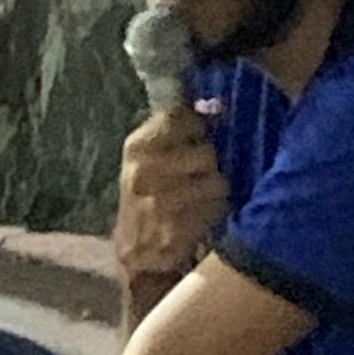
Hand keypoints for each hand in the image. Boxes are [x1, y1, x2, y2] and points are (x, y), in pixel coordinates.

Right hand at [114, 104, 226, 302]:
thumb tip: (215, 105)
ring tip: (201, 196)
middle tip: (199, 173)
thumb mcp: (148, 157)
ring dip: (215, 189)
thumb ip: (174, 131)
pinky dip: (215, 210)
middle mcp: (145, 171)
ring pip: (217, 180)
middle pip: (207, 151)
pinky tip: (201, 214)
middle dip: (209, 163)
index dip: (198, 127)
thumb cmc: (148, 194)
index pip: (182, 118)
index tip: (197, 136)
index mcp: (137, 146)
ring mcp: (161, 201)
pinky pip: (217, 207)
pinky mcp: (178, 228)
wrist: (136, 249)